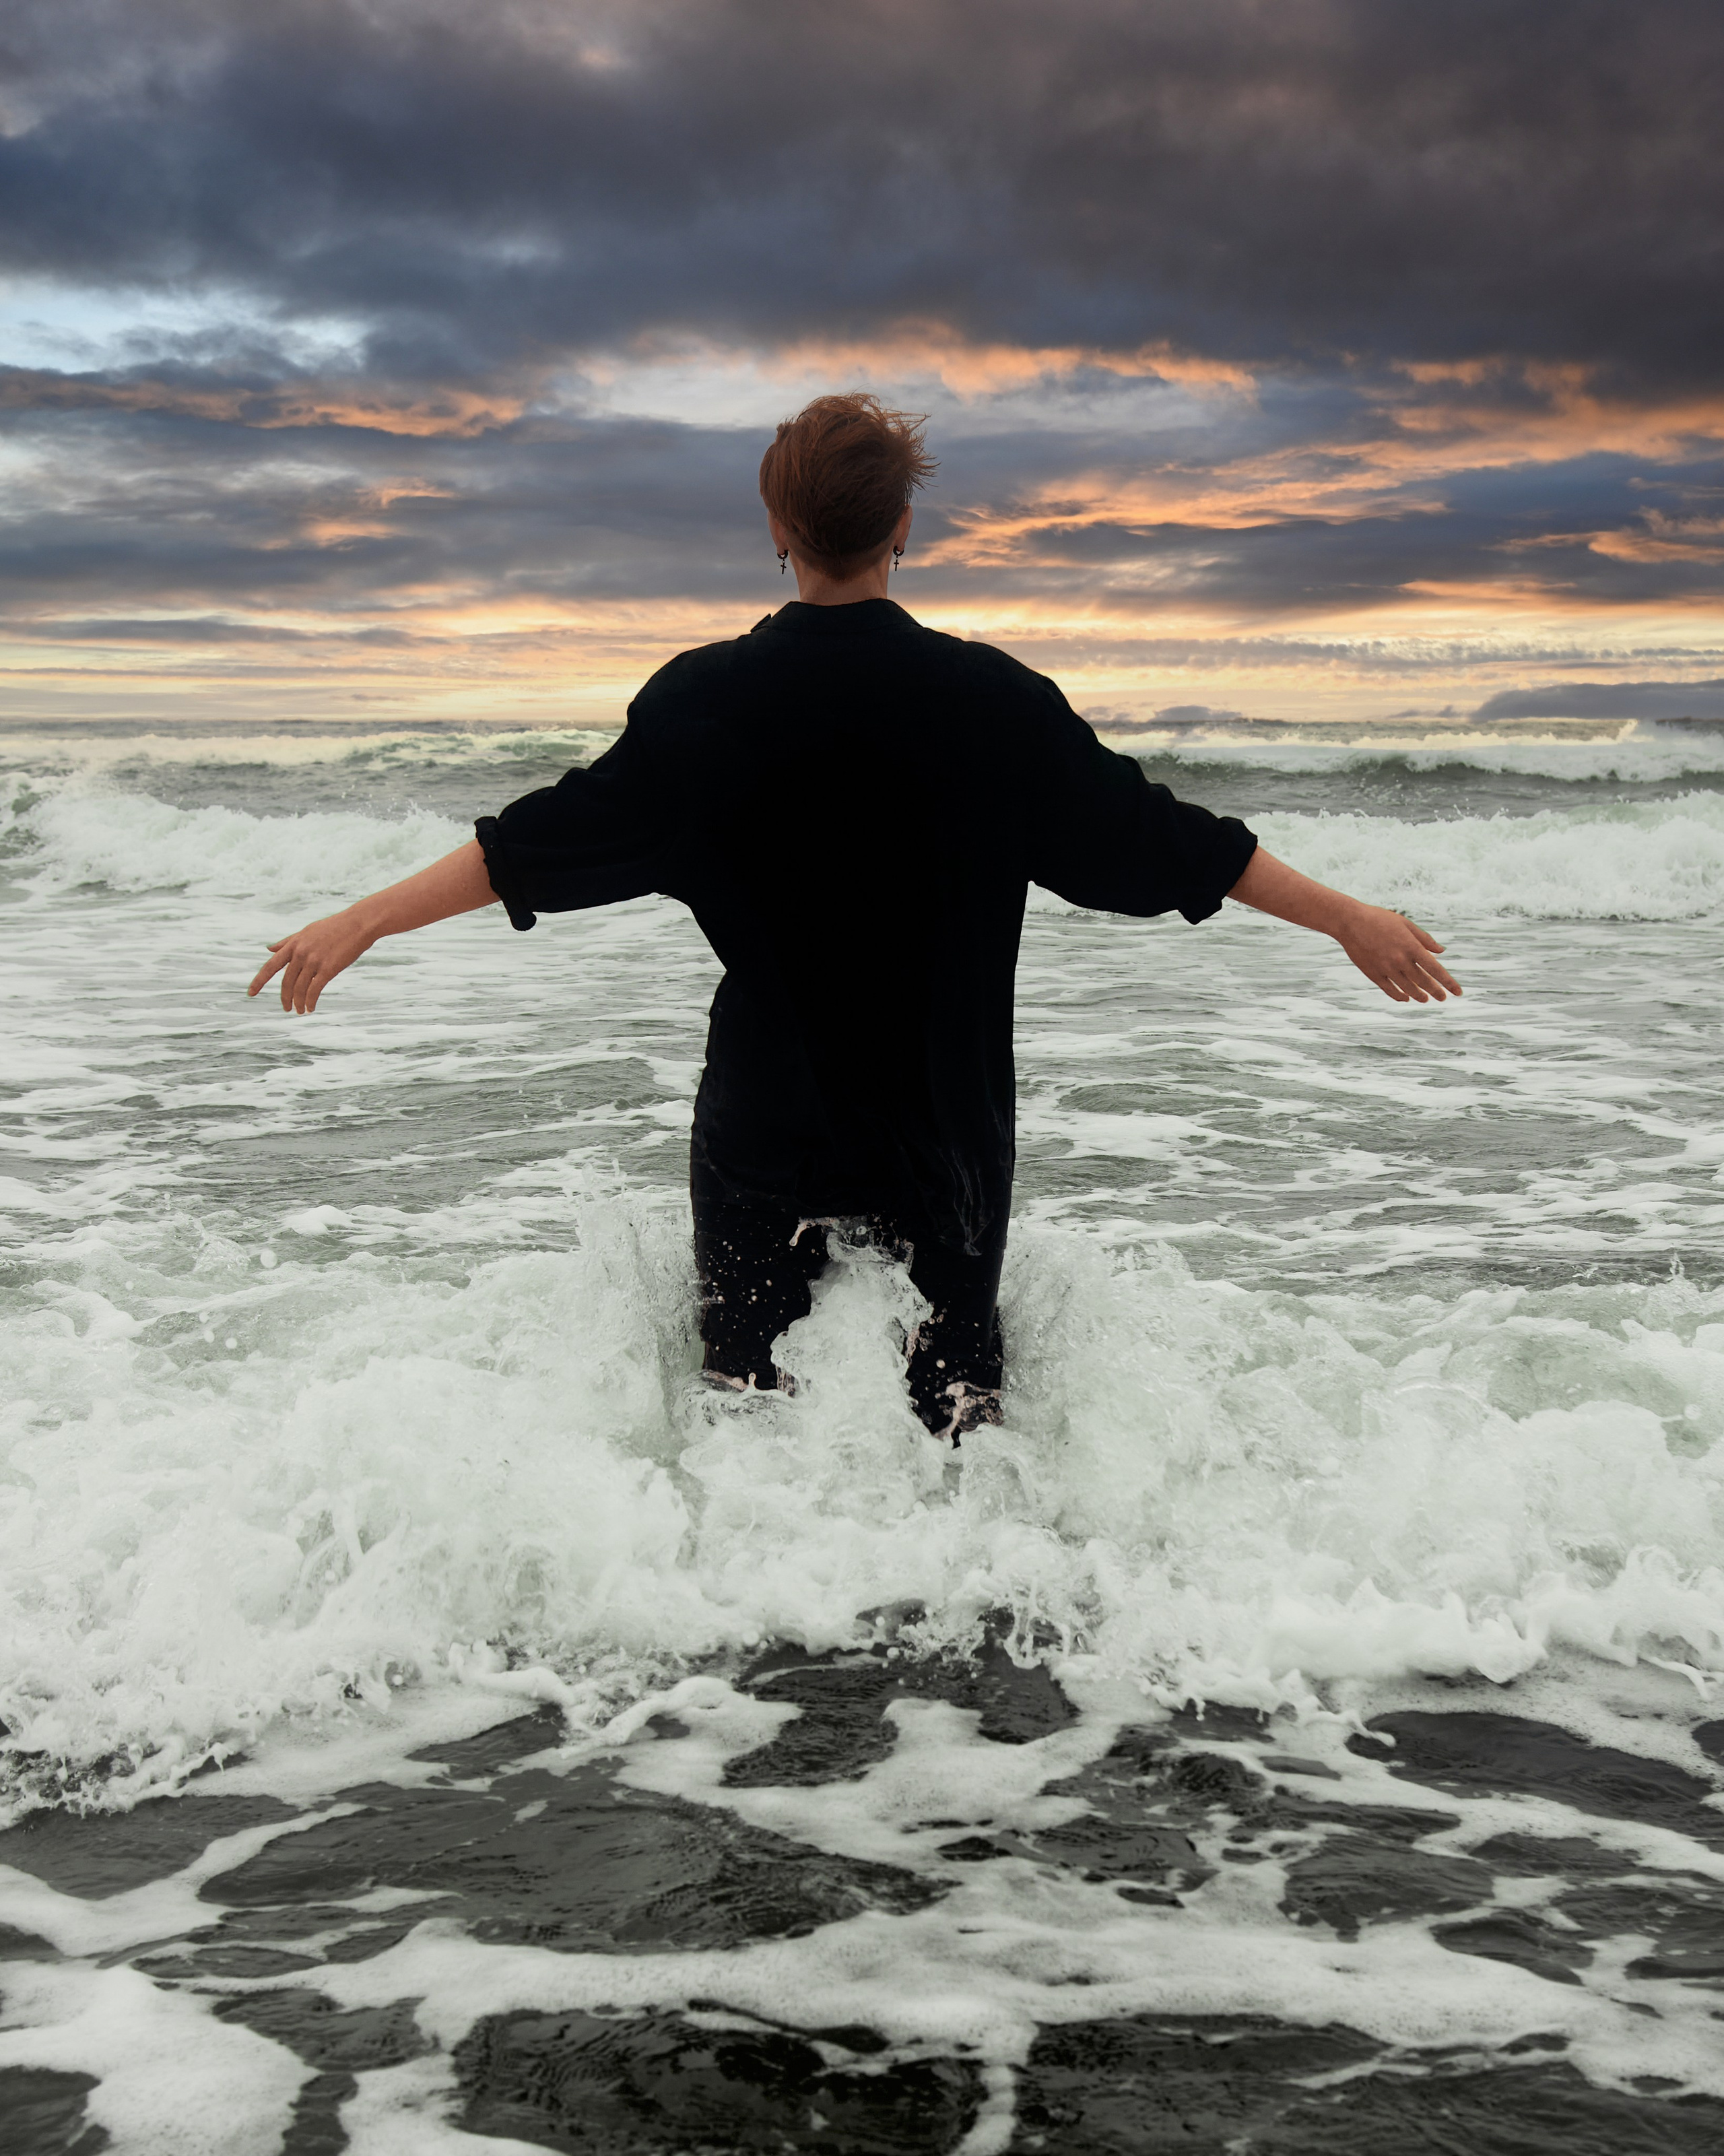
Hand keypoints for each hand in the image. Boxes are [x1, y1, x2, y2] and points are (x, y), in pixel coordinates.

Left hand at [247, 909, 375, 1012]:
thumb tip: (269, 948)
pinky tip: (311, 1008)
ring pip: (300, 988)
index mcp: (293, 944)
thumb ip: (287, 942)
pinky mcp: (328, 968)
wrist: (358, 924)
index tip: (250, 993)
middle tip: (286, 1009)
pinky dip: (310, 1001)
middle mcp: (300, 953)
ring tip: (300, 1011)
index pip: (270, 966)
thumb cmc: (334, 927)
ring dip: (298, 1003)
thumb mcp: (306, 932)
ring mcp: (314, 960)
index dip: (259, 981)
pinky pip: (314, 990)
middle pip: (286, 982)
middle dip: (285, 998)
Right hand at [1333, 903, 1460, 1002]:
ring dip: (1419, 995)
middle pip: (1423, 981)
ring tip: (1425, 999)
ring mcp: (1386, 969)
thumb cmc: (1379, 919)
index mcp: (1411, 946)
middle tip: (1442, 998)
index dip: (1448, 982)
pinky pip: (1390, 989)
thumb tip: (1441, 951)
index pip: (1435, 969)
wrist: (1350, 922)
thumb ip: (1424, 939)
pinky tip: (1406, 998)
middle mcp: (1400, 960)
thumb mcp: (1405, 924)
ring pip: (1408, 988)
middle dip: (1436, 991)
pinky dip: (1399, 995)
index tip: (1457, 992)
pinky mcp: (1373, 974)